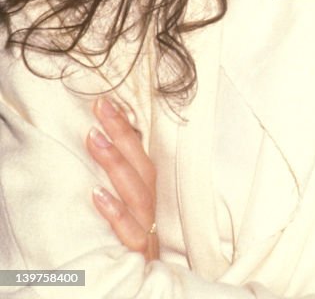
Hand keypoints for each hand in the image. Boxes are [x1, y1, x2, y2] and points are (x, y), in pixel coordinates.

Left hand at [86, 96, 158, 260]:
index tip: (106, 103)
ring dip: (117, 164)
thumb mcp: (122, 216)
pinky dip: (116, 213)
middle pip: (143, 169)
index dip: (127, 130)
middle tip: (101, 109)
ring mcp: (147, 234)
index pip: (142, 158)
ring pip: (140, 195)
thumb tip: (96, 145)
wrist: (139, 295)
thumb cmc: (124, 252)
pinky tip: (97, 195)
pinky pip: (131, 233)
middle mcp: (151, 213)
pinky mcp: (138, 257)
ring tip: (95, 139)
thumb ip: (116, 185)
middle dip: (123, 136)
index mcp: (147, 200)